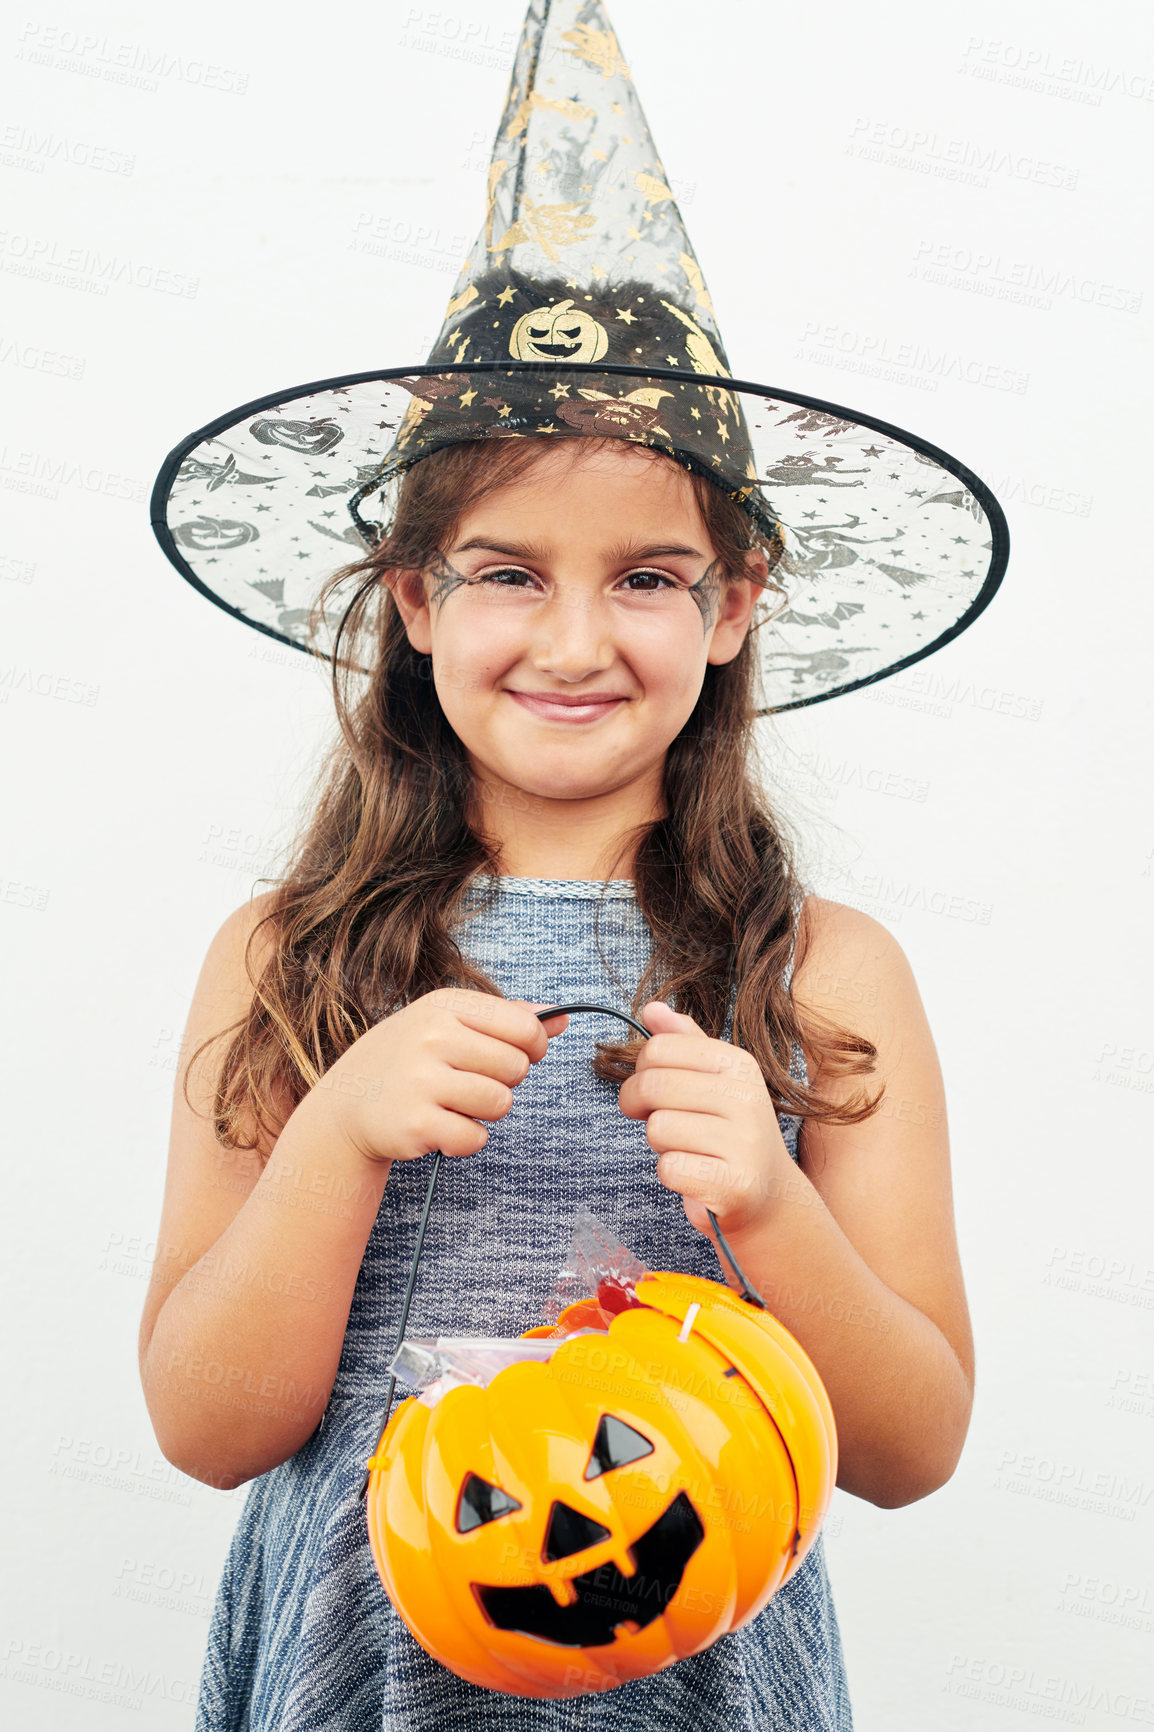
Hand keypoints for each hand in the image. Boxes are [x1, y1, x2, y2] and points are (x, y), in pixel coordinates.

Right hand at [311, 987, 568, 1164]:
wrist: (346, 1107)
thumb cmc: (408, 1060)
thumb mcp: (447, 1024)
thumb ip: (506, 1018)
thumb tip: (562, 1016)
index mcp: (445, 1006)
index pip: (524, 1026)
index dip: (532, 1047)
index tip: (514, 1055)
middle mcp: (432, 1038)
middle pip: (517, 1068)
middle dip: (504, 1082)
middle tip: (471, 1083)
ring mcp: (422, 1081)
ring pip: (501, 1103)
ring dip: (487, 1112)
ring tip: (455, 1104)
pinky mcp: (416, 1124)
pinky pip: (476, 1138)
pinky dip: (465, 1139)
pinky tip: (440, 1127)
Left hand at [616, 999, 793, 1239]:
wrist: (769, 1196)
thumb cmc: (729, 1132)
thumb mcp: (714, 1080)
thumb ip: (683, 1042)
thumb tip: (652, 1008)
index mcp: (739, 1064)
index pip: (659, 1049)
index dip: (639, 1073)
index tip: (649, 1093)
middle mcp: (747, 1097)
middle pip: (652, 1086)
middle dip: (640, 1108)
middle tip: (657, 1122)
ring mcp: (744, 1142)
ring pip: (658, 1129)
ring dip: (661, 1145)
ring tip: (689, 1148)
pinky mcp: (735, 1184)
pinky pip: (669, 1168)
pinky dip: (672, 1174)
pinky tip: (695, 1174)